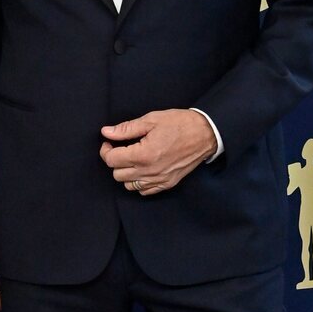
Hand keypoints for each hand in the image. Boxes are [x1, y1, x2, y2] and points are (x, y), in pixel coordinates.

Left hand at [100, 109, 217, 195]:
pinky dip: (139, 182)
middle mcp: (150, 171)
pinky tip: (143, 169)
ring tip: (132, 159)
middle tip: (121, 149)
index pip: (112, 160)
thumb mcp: (151, 120)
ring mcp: (159, 180)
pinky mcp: (167, 184)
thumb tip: (106, 132)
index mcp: (144, 154)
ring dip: (126, 173)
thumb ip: (126, 129)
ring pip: (129, 185)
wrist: (205, 134)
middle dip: (115, 161)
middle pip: (117, 174)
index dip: (106, 150)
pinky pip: (144, 191)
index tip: (110, 143)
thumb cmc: (180, 124)